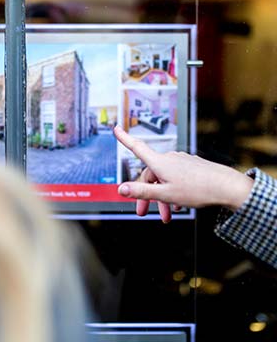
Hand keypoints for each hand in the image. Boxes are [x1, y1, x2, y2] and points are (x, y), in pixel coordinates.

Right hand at [114, 125, 253, 221]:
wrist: (227, 187)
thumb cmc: (197, 190)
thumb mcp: (165, 194)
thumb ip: (141, 191)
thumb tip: (121, 189)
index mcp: (160, 162)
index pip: (137, 147)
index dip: (124, 138)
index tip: (116, 128)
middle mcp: (169, 158)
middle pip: (150, 175)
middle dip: (146, 194)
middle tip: (143, 212)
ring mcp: (181, 162)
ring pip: (163, 179)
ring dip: (161, 197)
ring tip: (167, 215)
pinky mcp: (191, 166)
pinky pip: (175, 178)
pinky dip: (172, 191)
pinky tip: (178, 205)